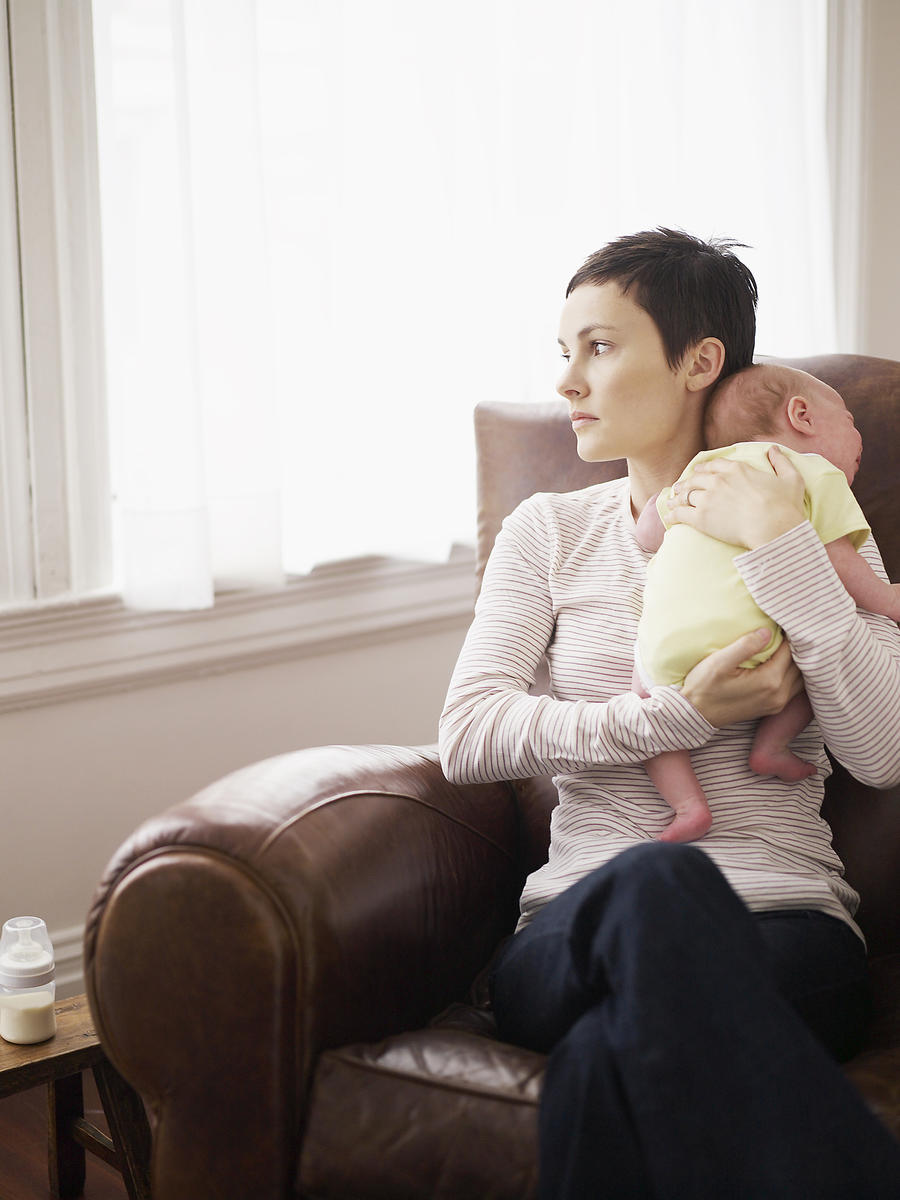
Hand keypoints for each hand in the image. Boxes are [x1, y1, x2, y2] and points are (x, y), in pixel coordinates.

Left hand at [667, 446, 805, 548]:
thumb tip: (774, 449)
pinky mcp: (701, 517)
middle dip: (687, 482)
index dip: (704, 468)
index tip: (698, 471)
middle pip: (696, 479)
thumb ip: (781, 462)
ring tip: (672, 501)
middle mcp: (718, 480)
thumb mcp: (791, 479)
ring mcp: (708, 498)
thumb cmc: (785, 506)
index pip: (714, 464)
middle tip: (680, 487)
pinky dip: (673, 514)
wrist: (774, 527)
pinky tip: (669, 517)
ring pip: (686, 495)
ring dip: (678, 498)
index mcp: (737, 469)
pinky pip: (680, 513)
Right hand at [681, 628, 803, 727]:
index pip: (790, 650)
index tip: (781, 621)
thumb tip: (768, 631)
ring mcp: (777, 703)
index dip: (787, 634)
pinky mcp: (773, 707)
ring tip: (786, 645)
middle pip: (800, 664)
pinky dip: (793, 673)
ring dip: (796, 661)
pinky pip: (794, 687)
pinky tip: (783, 663)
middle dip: (796, 647)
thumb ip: (745, 646)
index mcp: (769, 681)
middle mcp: (779, 694)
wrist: (695, 715)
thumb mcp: (719, 662)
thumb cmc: (703, 687)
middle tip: (786, 630)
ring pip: (800, 677)